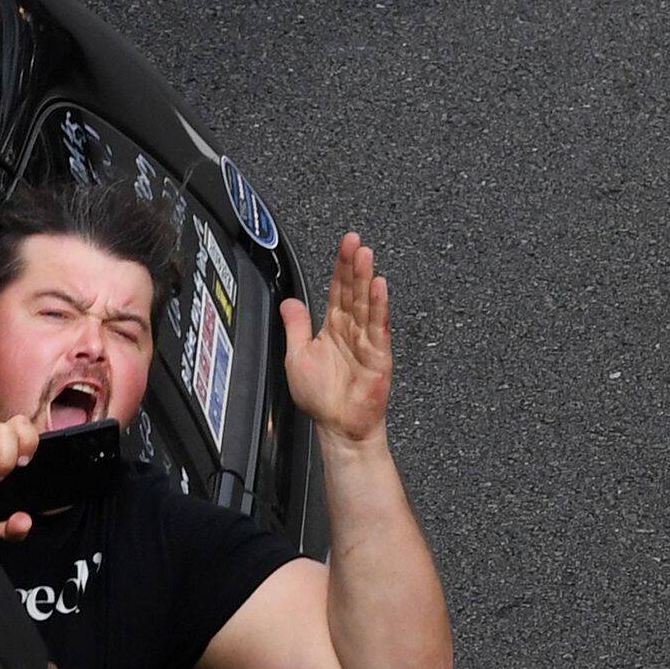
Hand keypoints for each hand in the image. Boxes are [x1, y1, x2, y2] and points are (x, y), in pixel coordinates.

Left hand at [277, 232, 394, 448]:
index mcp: (332, 327)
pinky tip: (379, 287)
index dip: (340, 266)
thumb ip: (296, 327)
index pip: (337, 289)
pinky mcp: (378, 355)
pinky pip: (378, 327)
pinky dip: (379, 306)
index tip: (344, 244)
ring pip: (366, 303)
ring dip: (366, 278)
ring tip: (366, 255)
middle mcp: (351, 330)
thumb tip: (289, 302)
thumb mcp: (297, 356)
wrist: (339, 427)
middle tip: (355, 241)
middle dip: (353, 264)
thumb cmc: (322, 398)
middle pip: (353, 290)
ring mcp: (366, 341)